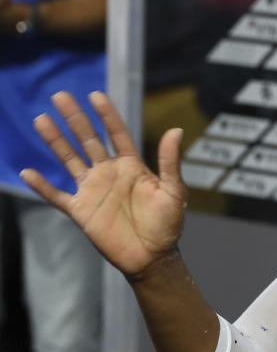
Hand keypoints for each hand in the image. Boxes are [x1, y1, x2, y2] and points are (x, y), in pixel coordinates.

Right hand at [20, 91, 186, 278]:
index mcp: (132, 166)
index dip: (107, 115)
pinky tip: (27, 172)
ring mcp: (93, 190)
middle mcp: (109, 173)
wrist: (153, 256)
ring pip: (69, 160)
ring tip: (41, 119)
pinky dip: (42, 186)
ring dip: (55, 141)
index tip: (95, 95)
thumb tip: (175, 129)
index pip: (117, 134)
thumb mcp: (173, 190)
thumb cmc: (167, 224)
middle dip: (75, 118)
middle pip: (88, 140)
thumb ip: (170, 162)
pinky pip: (56, 196)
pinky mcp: (81, 210)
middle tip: (60, 96)